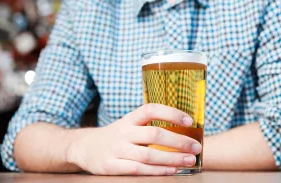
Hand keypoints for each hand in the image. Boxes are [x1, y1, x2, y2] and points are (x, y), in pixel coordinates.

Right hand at [67, 104, 201, 174]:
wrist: (85, 147)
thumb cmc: (117, 136)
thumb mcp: (129, 124)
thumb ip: (149, 126)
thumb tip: (184, 130)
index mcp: (129, 119)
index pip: (151, 109)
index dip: (171, 113)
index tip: (189, 121)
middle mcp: (123, 132)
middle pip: (154, 134)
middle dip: (179, 141)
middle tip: (196, 147)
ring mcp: (116, 149)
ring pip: (148, 154)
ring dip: (172, 158)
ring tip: (189, 161)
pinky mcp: (111, 166)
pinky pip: (138, 169)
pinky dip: (157, 171)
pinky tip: (171, 170)